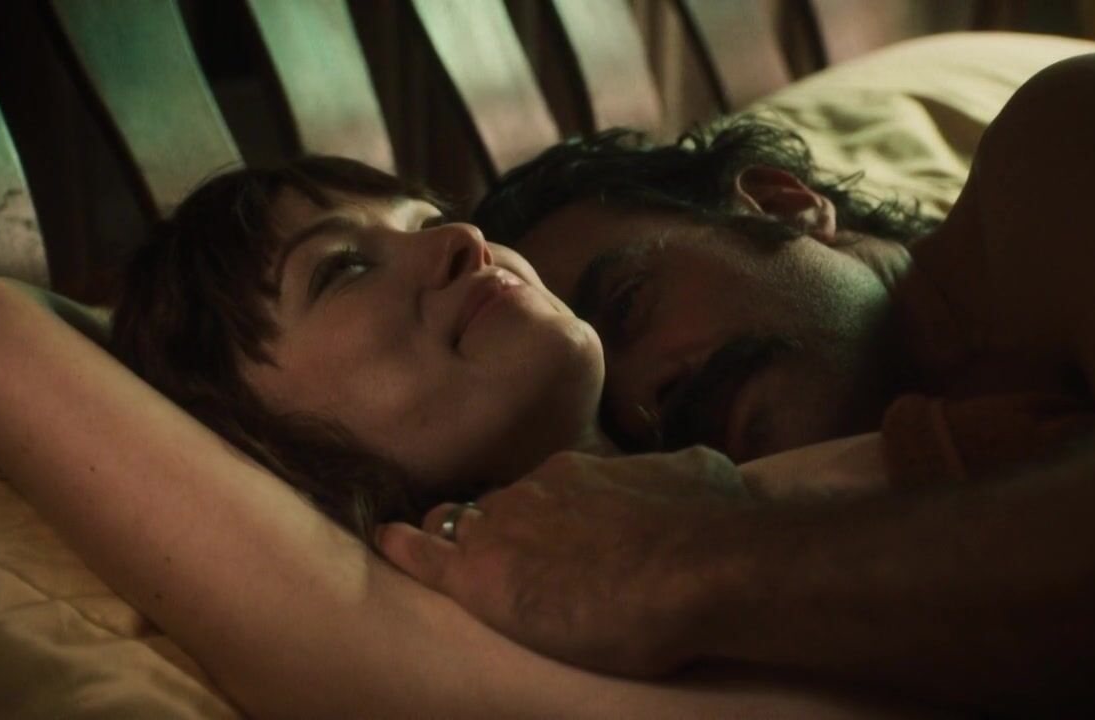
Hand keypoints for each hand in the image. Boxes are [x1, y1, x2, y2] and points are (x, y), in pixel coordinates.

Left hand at [376, 446, 752, 675]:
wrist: (697, 565)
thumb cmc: (708, 521)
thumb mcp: (699, 472)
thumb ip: (674, 471)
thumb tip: (691, 467)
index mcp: (576, 470)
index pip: (540, 490)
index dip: (540, 513)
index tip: (549, 532)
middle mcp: (531, 489)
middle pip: (496, 506)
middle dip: (497, 525)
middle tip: (509, 553)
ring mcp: (502, 528)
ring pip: (459, 526)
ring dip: (455, 537)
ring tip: (446, 554)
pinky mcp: (481, 577)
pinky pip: (425, 556)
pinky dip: (403, 547)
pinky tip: (386, 542)